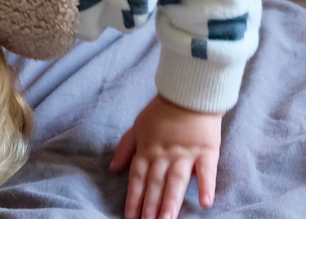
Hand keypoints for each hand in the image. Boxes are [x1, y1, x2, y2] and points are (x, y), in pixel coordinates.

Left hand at [109, 93, 221, 218]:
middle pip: (155, 184)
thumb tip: (112, 169)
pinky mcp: (207, 150)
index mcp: (147, 149)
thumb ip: (125, 148)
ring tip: (165, 222)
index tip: (129, 219)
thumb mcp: (138, 126)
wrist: (189, 90)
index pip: (137, 178)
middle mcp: (164, 154)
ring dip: (170, 202)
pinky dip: (206, 186)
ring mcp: (186, 153)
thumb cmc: (162, 111)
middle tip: (146, 229)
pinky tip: (205, 203)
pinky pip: (207, 171)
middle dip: (149, 208)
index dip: (133, 199)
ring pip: (176, 181)